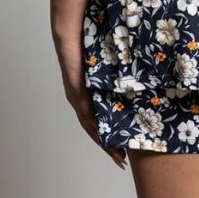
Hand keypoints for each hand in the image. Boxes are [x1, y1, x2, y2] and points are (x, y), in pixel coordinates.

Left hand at [56, 38, 126, 169]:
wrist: (71, 36)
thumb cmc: (86, 46)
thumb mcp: (103, 67)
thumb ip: (111, 77)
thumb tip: (127, 81)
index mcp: (85, 96)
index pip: (97, 122)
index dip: (108, 137)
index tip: (120, 150)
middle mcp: (78, 101)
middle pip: (94, 130)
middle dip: (108, 147)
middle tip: (121, 161)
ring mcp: (77, 98)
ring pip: (90, 127)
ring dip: (104, 142)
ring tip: (117, 156)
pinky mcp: (77, 93)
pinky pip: (87, 114)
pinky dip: (96, 127)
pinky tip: (106, 138)